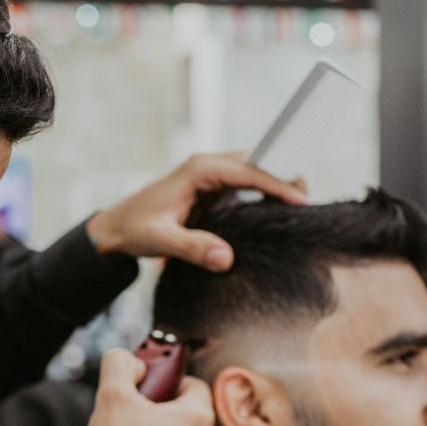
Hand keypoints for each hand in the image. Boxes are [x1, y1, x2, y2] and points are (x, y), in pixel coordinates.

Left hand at [87, 152, 306, 271]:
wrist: (116, 229)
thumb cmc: (135, 229)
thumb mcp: (160, 239)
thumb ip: (192, 248)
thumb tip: (226, 258)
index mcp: (199, 170)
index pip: (248, 172)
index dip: (277, 185)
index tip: (301, 201)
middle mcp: (208, 168)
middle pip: (257, 167)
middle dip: (284, 181)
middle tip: (309, 204)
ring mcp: (212, 178)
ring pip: (254, 176)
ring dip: (276, 189)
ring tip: (301, 211)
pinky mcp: (213, 192)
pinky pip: (246, 190)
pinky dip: (263, 199)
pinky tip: (277, 217)